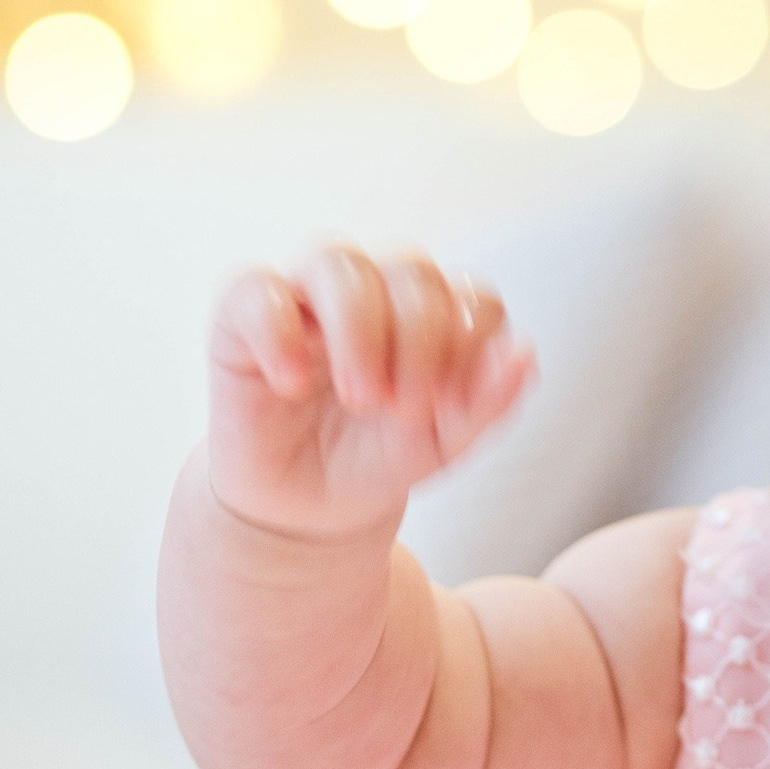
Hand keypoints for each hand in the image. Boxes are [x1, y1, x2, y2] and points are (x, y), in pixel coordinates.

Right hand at [205, 246, 535, 539]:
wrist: (306, 507)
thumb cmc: (380, 457)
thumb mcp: (443, 444)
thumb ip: (487, 402)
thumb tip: (526, 355)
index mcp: (435, 313)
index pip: (473, 297)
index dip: (470, 349)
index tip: (448, 411)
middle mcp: (376, 289)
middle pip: (412, 270)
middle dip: (420, 341)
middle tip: (403, 409)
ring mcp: (308, 295)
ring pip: (337, 261)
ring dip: (359, 329)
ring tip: (361, 396)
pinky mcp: (244, 314)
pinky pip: (255, 286)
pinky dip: (279, 331)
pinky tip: (291, 383)